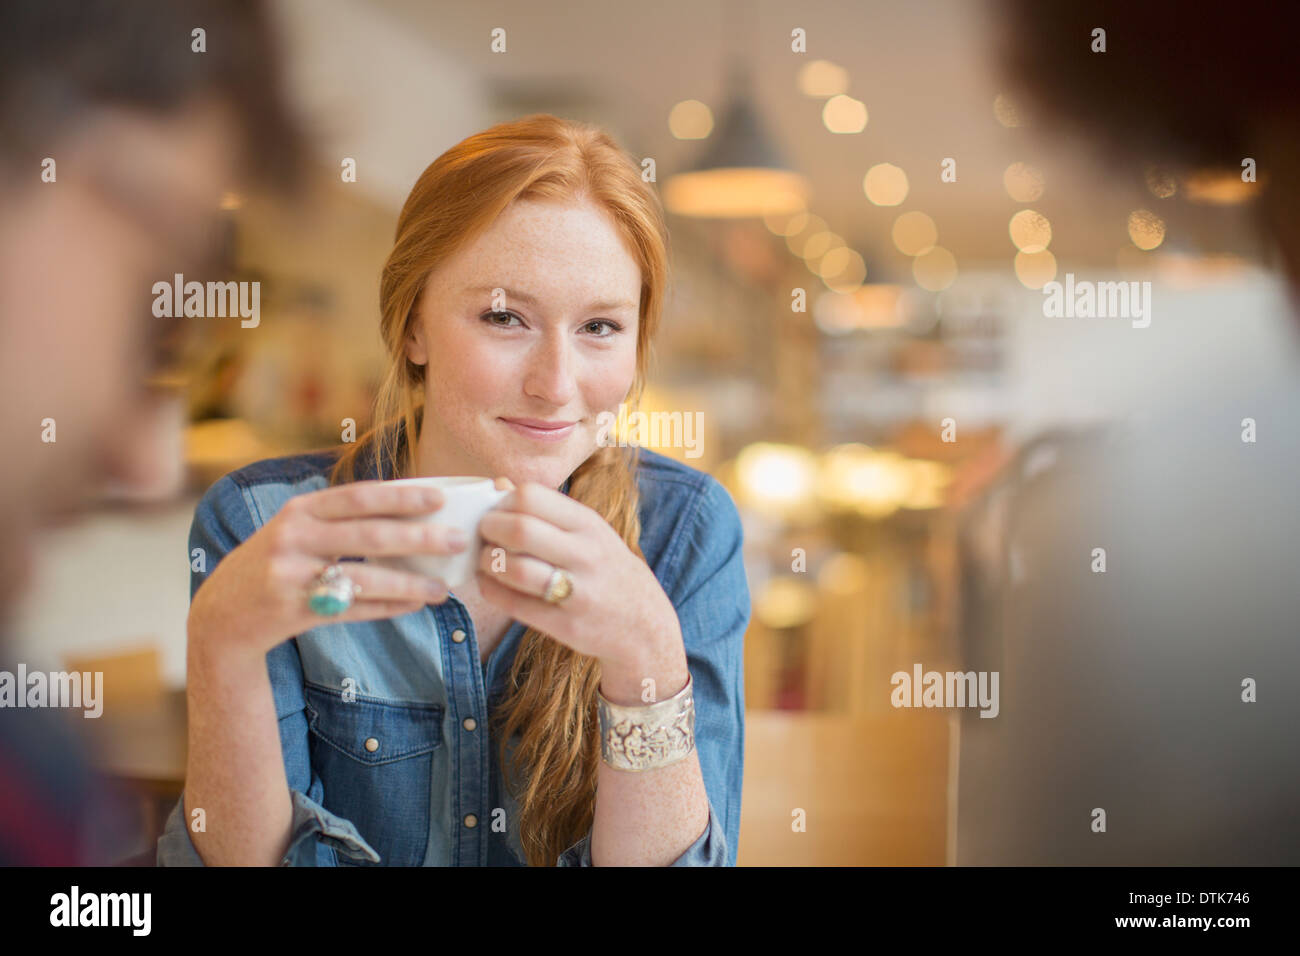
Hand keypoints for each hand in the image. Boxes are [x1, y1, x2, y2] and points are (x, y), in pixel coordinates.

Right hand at [189, 480, 466, 661]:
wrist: (222, 613)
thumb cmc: (277, 562)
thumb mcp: (299, 529)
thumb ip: (342, 520)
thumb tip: (412, 512)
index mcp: (300, 509)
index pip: (358, 497)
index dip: (401, 497)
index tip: (441, 498)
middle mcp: (293, 536)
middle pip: (368, 536)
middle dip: (419, 538)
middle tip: (458, 540)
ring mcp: (290, 575)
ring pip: (363, 578)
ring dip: (409, 583)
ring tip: (443, 588)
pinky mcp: (292, 610)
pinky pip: (351, 610)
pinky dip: (386, 608)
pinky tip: (414, 605)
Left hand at [473, 480, 682, 672]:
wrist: (643, 625)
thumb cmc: (605, 570)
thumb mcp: (588, 532)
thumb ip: (546, 509)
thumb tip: (498, 485)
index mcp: (589, 524)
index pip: (531, 496)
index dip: (502, 502)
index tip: (496, 512)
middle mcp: (587, 554)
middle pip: (519, 529)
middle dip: (489, 530)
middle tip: (483, 535)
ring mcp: (579, 591)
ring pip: (515, 569)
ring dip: (488, 563)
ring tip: (486, 561)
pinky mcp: (567, 625)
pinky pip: (515, 604)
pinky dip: (492, 590)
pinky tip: (491, 584)